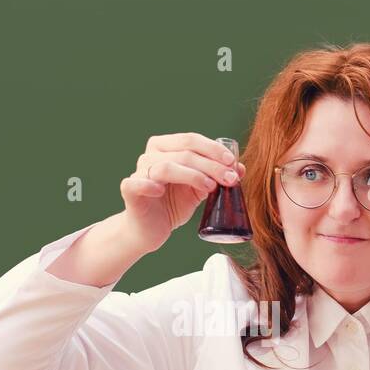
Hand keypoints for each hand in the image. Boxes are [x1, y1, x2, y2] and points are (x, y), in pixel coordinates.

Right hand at [119, 132, 245, 252]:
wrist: (150, 230)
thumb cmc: (173, 205)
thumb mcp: (199, 189)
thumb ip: (216, 176)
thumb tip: (240, 168)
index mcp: (166, 147)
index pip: (191, 140)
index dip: (213, 149)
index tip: (232, 162)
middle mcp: (150, 155)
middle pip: (184, 153)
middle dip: (211, 165)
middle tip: (229, 179)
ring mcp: (139, 172)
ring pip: (166, 167)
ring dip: (192, 175)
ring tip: (210, 188)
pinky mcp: (129, 190)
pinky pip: (137, 183)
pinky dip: (149, 185)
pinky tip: (161, 191)